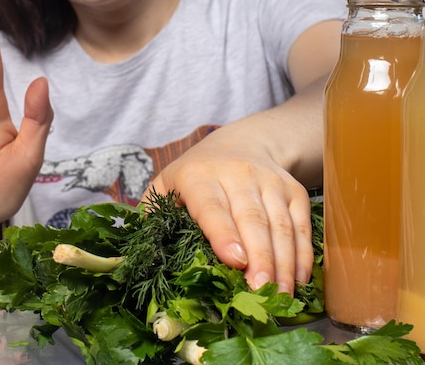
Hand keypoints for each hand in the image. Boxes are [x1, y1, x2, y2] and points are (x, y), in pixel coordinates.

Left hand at [148, 124, 313, 295]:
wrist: (242, 143)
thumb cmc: (195, 175)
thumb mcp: (166, 185)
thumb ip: (152, 214)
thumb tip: (137, 253)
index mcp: (199, 176)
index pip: (212, 206)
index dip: (223, 233)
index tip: (234, 262)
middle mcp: (238, 174)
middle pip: (252, 219)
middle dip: (260, 258)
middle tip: (261, 293)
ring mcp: (270, 182)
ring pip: (281, 225)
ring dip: (284, 264)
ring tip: (282, 296)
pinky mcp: (294, 191)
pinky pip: (303, 226)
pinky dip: (303, 255)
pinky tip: (299, 281)